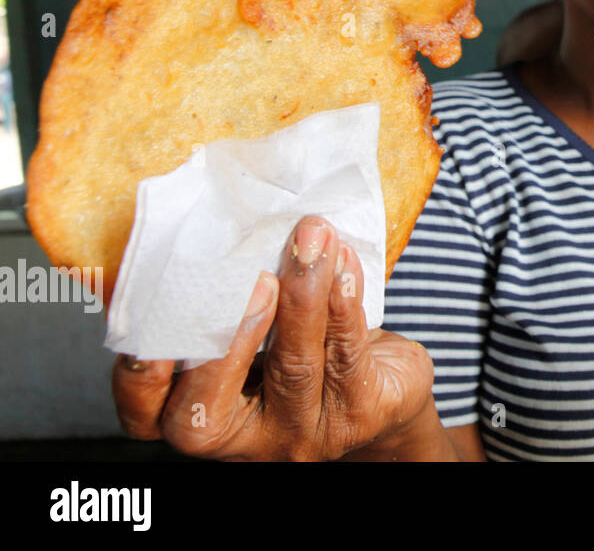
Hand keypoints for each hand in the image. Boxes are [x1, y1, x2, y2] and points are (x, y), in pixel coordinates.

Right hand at [111, 216, 437, 460]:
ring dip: (302, 294)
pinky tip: (344, 265)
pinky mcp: (357, 417)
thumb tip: (210, 223)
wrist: (385, 386)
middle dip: (233, 332)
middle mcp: (239, 438)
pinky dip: (344, 304)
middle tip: (256, 274)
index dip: (140, 368)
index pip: (143, 411)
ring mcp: (299, 434)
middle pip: (209, 403)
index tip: (161, 307)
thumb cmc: (298, 344)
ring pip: (294, 367)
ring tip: (311, 241)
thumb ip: (223, 300)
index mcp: (195, 416)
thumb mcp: (252, 331)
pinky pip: (348, 357)